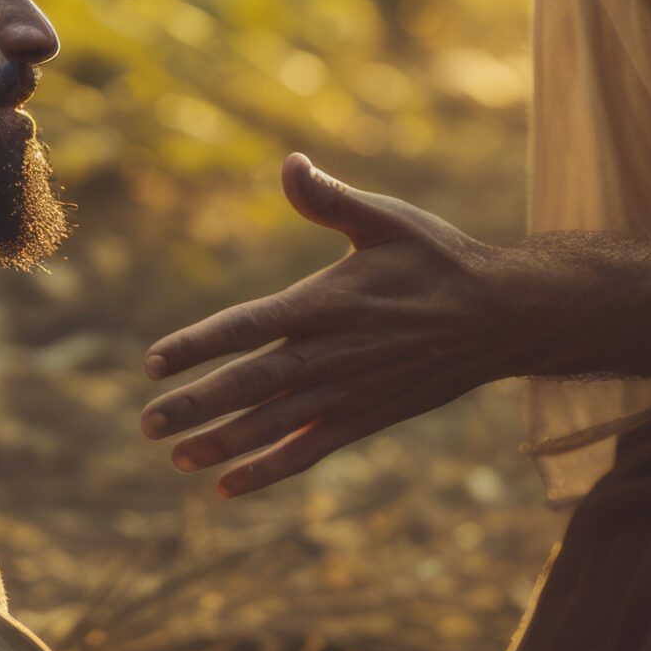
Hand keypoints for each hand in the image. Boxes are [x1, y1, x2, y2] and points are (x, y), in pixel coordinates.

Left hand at [138, 153, 549, 495]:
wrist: (502, 317)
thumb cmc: (439, 259)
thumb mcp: (386, 219)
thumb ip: (330, 198)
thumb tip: (288, 162)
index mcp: (328, 302)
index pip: (248, 326)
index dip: (198, 344)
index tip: (152, 362)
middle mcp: (333, 354)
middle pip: (251, 384)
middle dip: (197, 404)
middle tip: (147, 423)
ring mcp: (349, 393)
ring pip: (274, 425)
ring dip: (223, 443)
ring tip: (175, 458)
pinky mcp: (366, 419)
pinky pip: (309, 452)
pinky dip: (268, 470)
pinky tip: (228, 487)